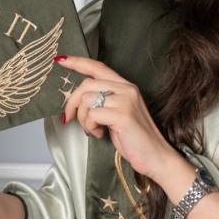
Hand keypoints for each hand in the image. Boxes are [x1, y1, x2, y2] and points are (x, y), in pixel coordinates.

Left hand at [58, 57, 172, 180]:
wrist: (156, 157)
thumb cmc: (136, 139)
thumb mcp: (119, 114)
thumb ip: (104, 103)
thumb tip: (78, 102)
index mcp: (126, 87)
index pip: (99, 67)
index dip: (78, 62)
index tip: (62, 60)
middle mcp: (127, 90)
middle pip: (86, 84)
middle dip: (72, 103)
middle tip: (70, 118)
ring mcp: (125, 101)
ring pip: (86, 100)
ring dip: (82, 119)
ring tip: (93, 129)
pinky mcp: (122, 115)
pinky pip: (91, 115)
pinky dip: (89, 127)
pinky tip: (99, 133)